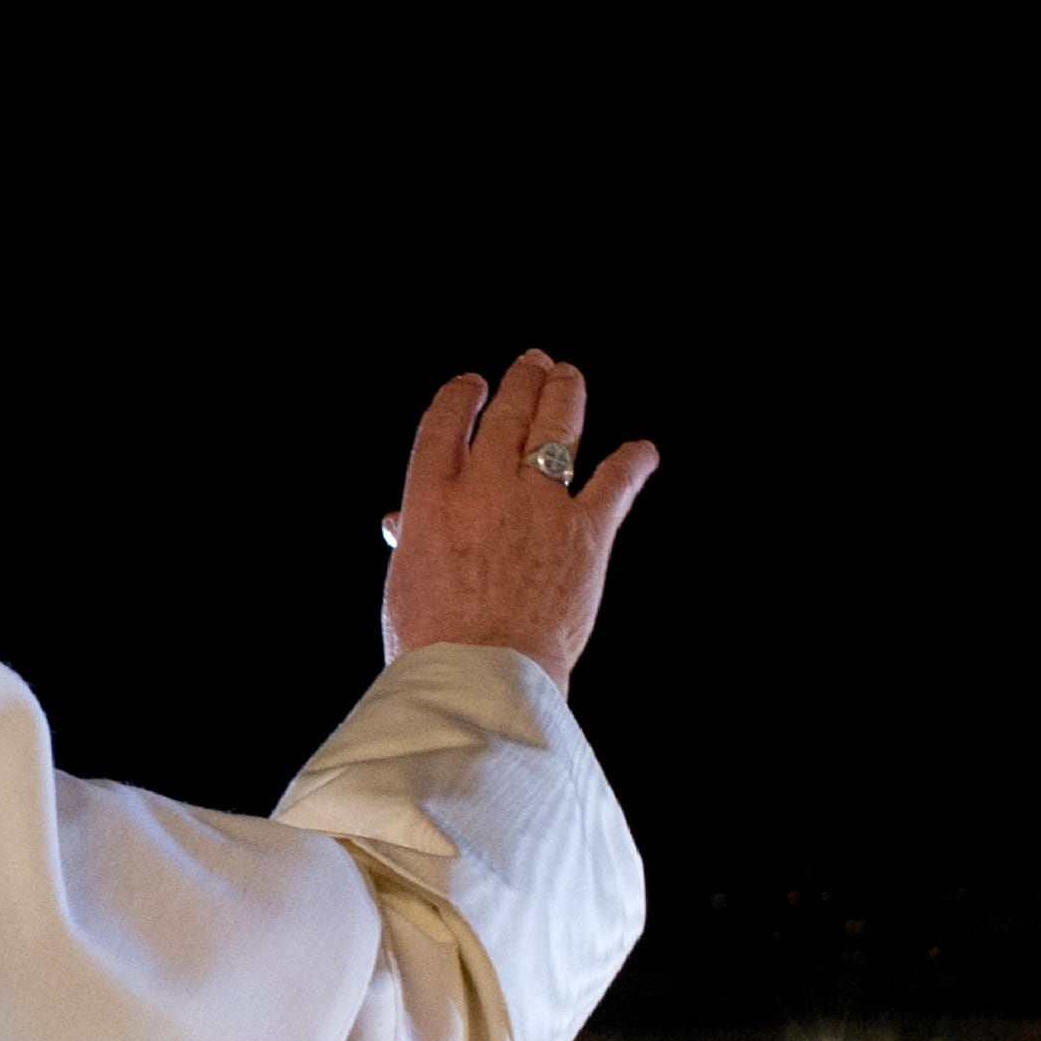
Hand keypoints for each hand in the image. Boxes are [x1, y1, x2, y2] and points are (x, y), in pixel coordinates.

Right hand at [381, 351, 655, 692]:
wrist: (481, 677)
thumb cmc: (432, 643)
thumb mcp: (405, 583)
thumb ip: (410, 540)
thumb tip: (397, 521)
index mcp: (432, 500)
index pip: (445, 425)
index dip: (461, 397)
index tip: (471, 386)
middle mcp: (485, 489)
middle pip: (506, 415)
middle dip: (521, 383)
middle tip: (532, 364)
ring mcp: (538, 506)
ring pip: (556, 429)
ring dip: (564, 395)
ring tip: (566, 377)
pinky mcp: (587, 533)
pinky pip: (615, 483)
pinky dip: (632, 463)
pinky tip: (642, 452)